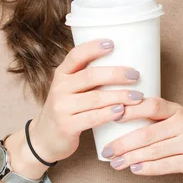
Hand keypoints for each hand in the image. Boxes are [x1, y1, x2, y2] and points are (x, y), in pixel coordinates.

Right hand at [33, 38, 143, 162]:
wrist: (45, 139)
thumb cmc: (69, 108)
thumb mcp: (72, 88)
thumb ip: (90, 77)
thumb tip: (127, 62)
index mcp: (62, 74)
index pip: (75, 56)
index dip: (93, 48)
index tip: (112, 43)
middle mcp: (59, 88)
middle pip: (90, 76)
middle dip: (116, 74)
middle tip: (135, 75)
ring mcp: (61, 108)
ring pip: (95, 98)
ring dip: (119, 96)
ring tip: (137, 96)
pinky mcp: (66, 126)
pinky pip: (92, 118)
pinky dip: (109, 113)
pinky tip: (122, 110)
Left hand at [101, 97, 182, 182]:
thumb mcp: (176, 124)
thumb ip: (155, 121)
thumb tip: (116, 122)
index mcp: (178, 111)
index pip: (152, 106)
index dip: (131, 110)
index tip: (111, 115)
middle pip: (148, 133)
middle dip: (123, 143)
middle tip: (106, 151)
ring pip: (153, 151)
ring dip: (130, 158)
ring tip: (115, 163)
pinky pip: (164, 165)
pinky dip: (146, 168)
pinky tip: (134, 169)